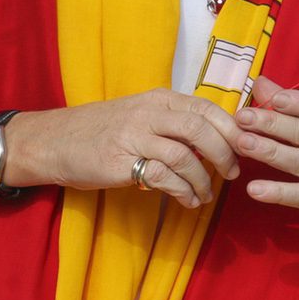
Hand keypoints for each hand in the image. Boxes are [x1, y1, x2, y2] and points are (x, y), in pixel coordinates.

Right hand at [7, 89, 241, 207]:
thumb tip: (216, 140)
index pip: (207, 107)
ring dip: (203, 179)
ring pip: (184, 155)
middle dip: (224, 153)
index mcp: (159, 99)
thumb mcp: (140, 115)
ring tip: (206, 195)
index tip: (244, 147)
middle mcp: (149, 112)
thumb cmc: (102, 130)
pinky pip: (163, 177)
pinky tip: (187, 200)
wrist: (54, 141)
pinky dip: (182, 191)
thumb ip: (173, 123)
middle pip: (201, 128)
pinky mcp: (122, 162)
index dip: (231, 128)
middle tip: (232, 172)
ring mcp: (134, 136)